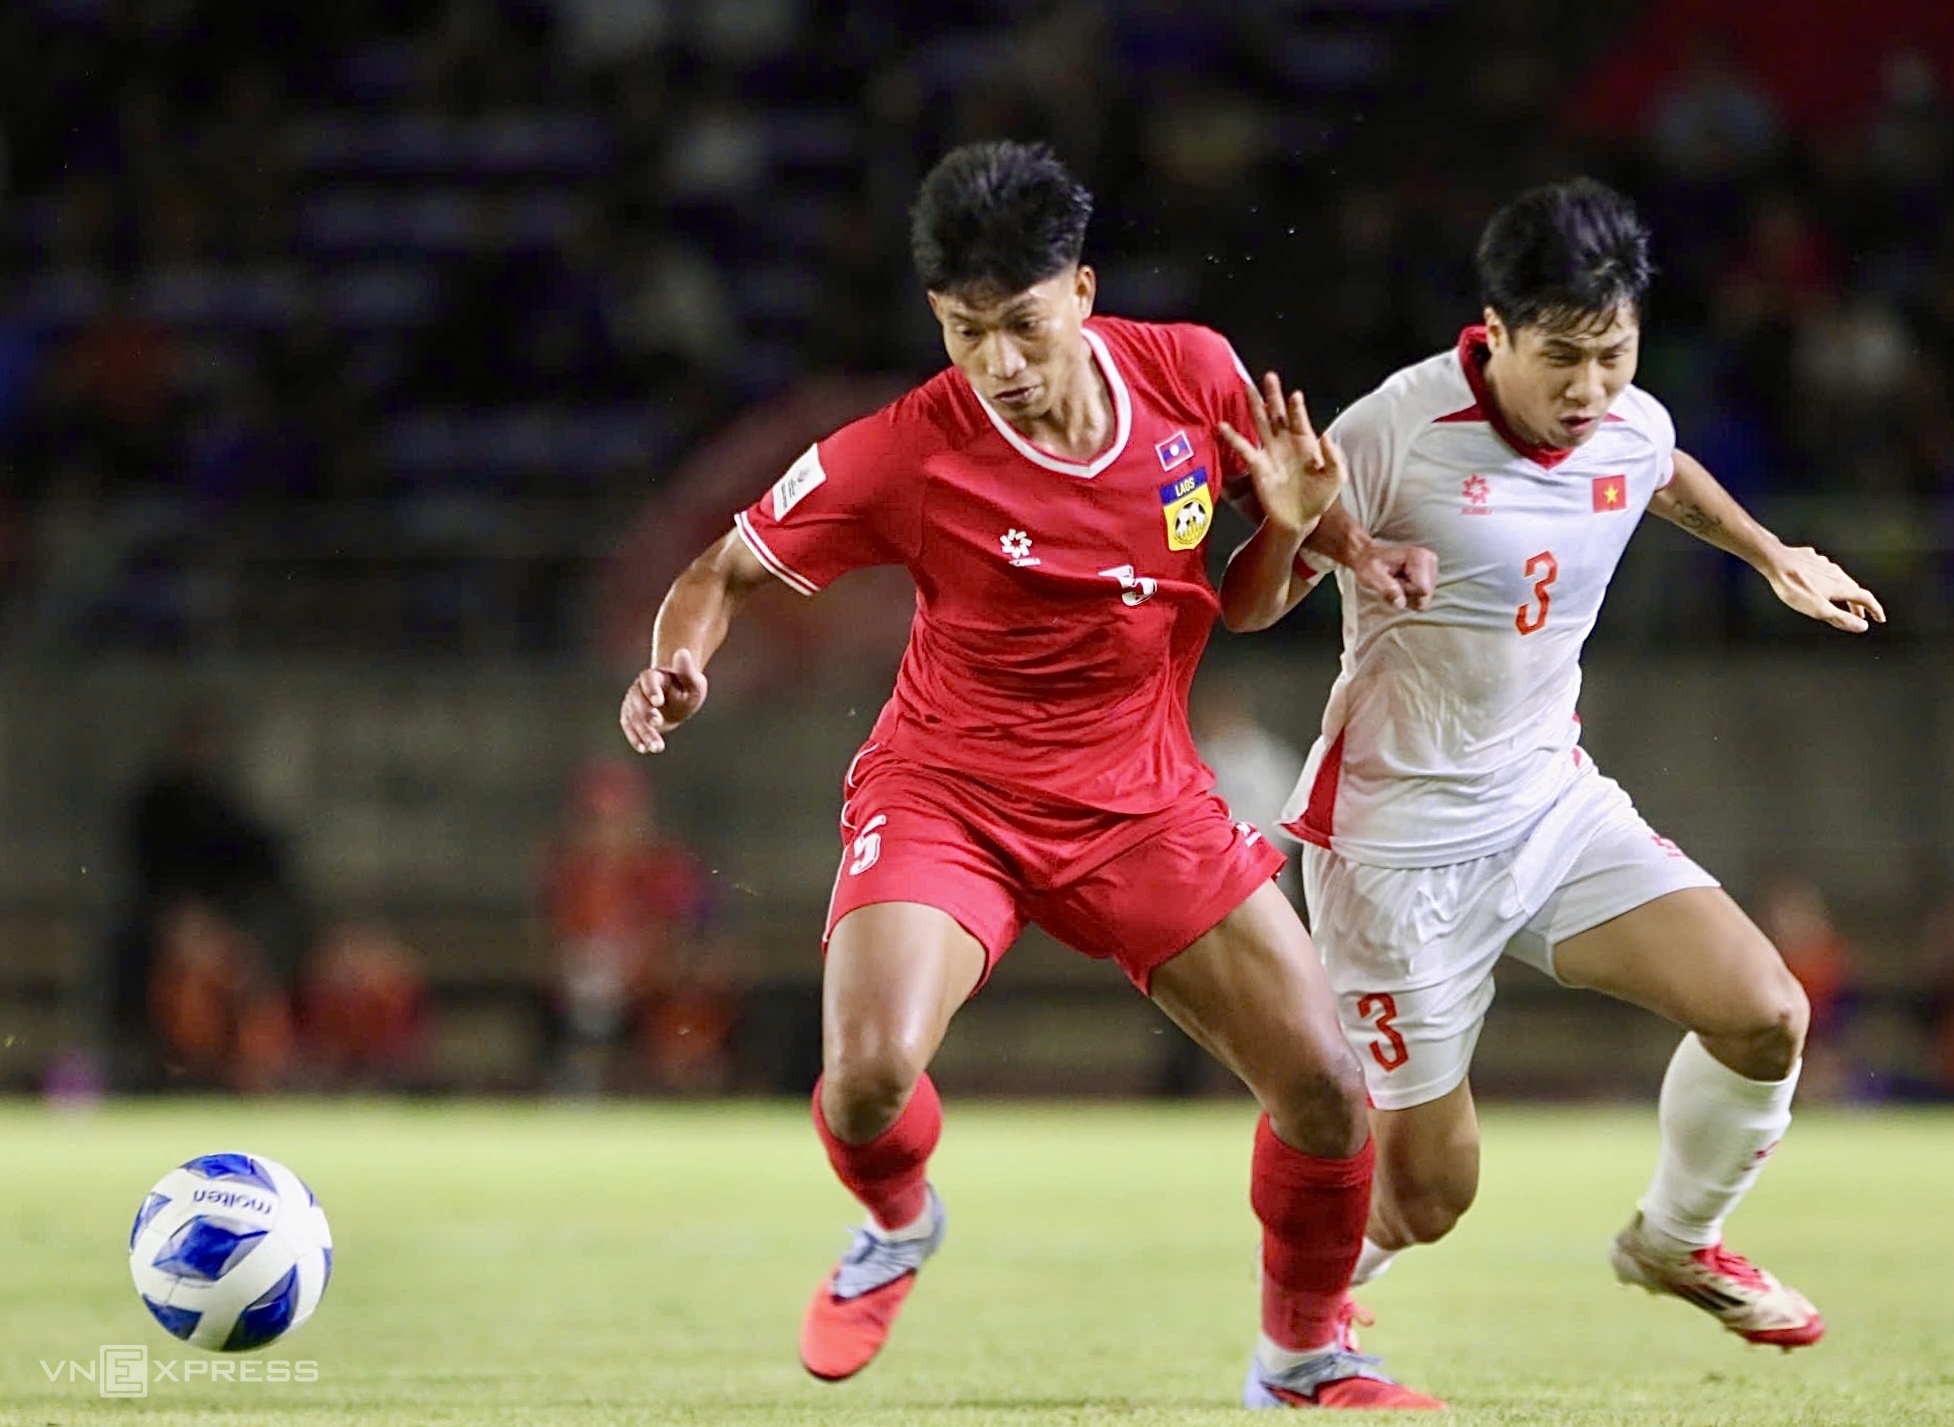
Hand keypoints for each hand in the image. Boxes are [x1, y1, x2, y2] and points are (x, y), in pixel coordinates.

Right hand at [619, 648, 708, 752]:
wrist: (677, 700)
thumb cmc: (687, 689)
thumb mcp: (693, 682)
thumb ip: (687, 670)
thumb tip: (683, 652)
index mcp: (654, 676)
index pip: (648, 680)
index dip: (652, 690)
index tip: (659, 702)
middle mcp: (639, 689)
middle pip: (638, 701)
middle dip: (646, 714)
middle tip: (658, 724)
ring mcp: (633, 703)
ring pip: (633, 717)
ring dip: (643, 732)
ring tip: (657, 747)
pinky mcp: (631, 717)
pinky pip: (629, 727)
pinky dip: (635, 737)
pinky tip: (644, 748)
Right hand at [1219, 373, 1343, 535]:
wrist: (1301, 519)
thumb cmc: (1320, 496)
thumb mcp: (1336, 476)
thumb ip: (1334, 456)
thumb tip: (1324, 435)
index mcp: (1306, 442)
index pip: (1300, 419)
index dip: (1297, 407)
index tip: (1294, 395)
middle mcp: (1286, 442)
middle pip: (1278, 413)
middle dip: (1273, 395)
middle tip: (1269, 376)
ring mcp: (1270, 452)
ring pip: (1261, 423)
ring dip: (1254, 406)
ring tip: (1247, 387)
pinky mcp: (1257, 466)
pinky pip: (1244, 448)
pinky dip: (1233, 437)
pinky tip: (1223, 426)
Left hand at [1347, 541, 1437, 610]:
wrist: (1368, 557)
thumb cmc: (1369, 565)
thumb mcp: (1372, 576)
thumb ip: (1386, 589)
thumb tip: (1401, 604)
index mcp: (1419, 556)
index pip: (1423, 589)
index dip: (1406, 591)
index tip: (1393, 581)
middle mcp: (1430, 560)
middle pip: (1425, 595)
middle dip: (1408, 594)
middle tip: (1393, 582)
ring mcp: (1432, 567)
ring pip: (1424, 598)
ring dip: (1408, 594)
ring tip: (1396, 581)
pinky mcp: (1430, 575)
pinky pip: (1423, 597)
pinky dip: (1411, 594)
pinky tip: (1401, 582)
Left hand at [1763, 546, 1884, 632]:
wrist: (1776, 561)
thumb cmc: (1794, 586)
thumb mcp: (1819, 610)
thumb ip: (1841, 618)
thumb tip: (1861, 626)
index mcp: (1841, 587)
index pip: (1866, 599)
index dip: (1875, 610)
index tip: (1879, 618)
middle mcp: (1836, 574)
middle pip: (1854, 590)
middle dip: (1858, 605)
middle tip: (1859, 616)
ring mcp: (1824, 565)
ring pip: (1840, 580)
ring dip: (1845, 593)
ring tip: (1842, 601)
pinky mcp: (1812, 560)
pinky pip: (1825, 571)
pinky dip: (1830, 581)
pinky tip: (1822, 582)